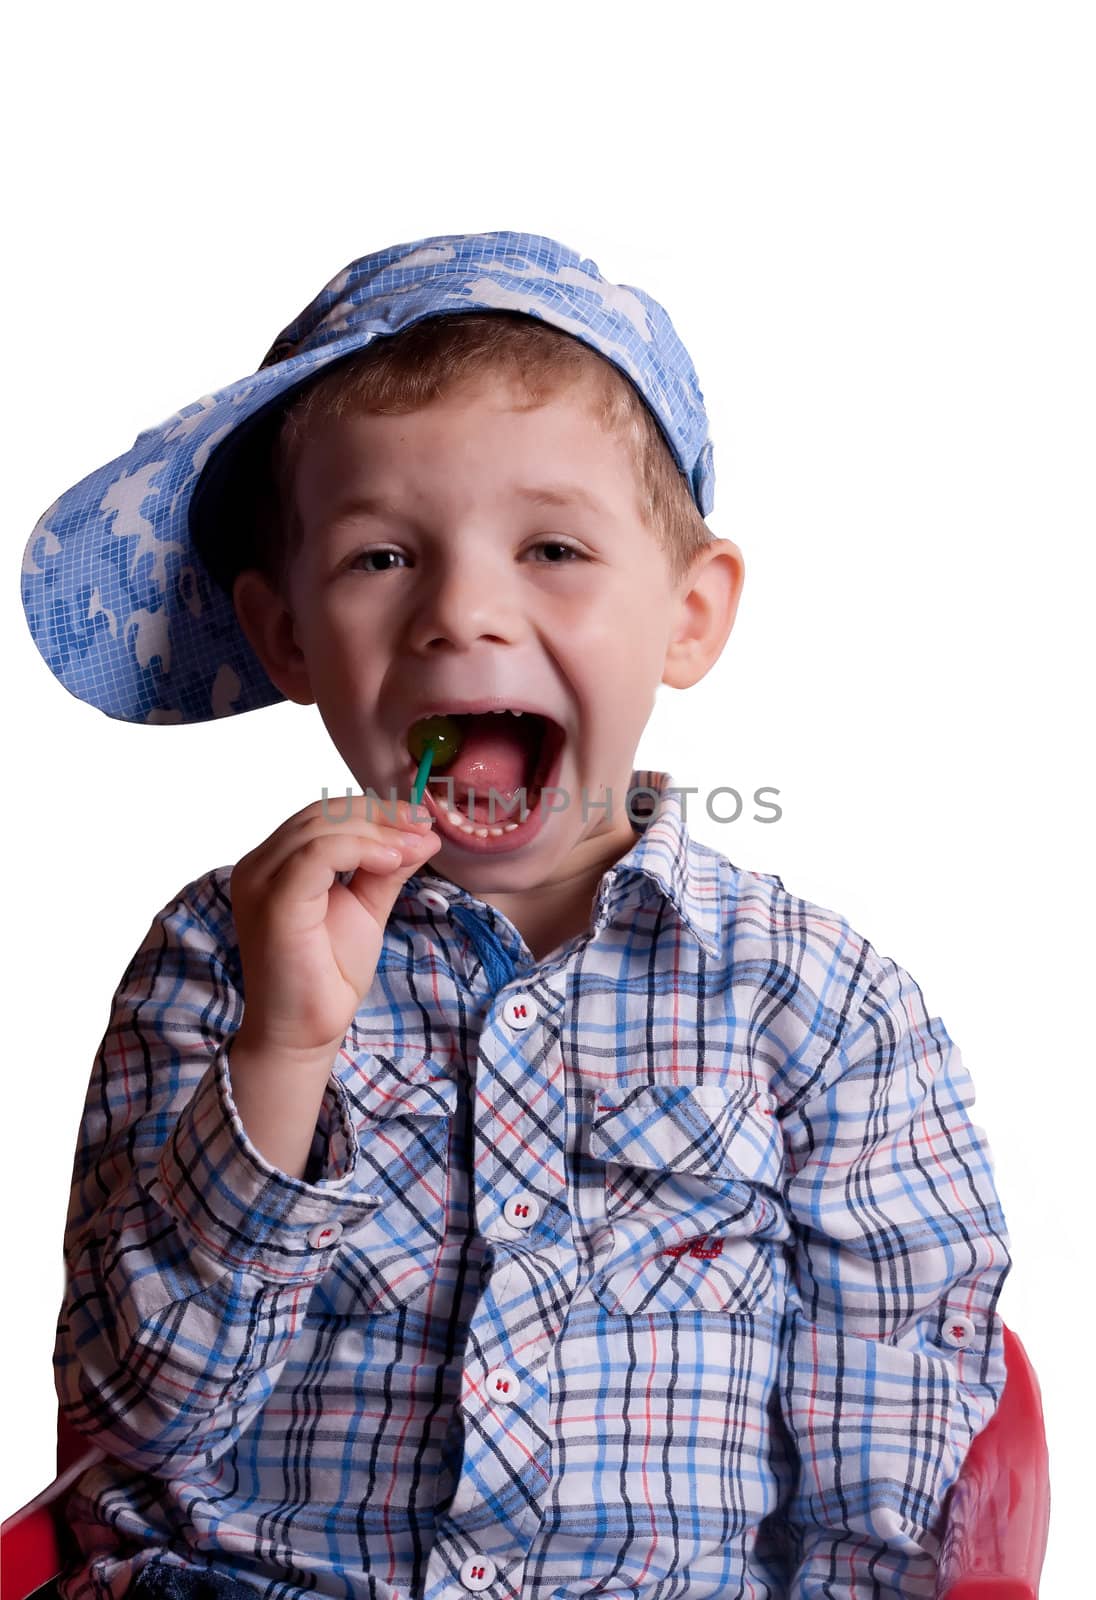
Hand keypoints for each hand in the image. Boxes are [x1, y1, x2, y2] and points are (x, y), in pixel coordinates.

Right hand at [230, 793, 439, 1062]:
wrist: (306, 1032)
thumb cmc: (328, 974)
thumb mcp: (366, 906)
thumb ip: (387, 868)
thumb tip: (424, 834)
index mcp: (274, 864)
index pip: (322, 816)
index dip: (374, 810)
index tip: (420, 822)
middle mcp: (259, 867)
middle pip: (322, 814)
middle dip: (380, 815)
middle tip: (424, 828)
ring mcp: (260, 882)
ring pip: (321, 828)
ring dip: (377, 831)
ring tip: (416, 846)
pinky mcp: (274, 902)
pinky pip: (317, 854)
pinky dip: (361, 848)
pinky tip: (392, 861)